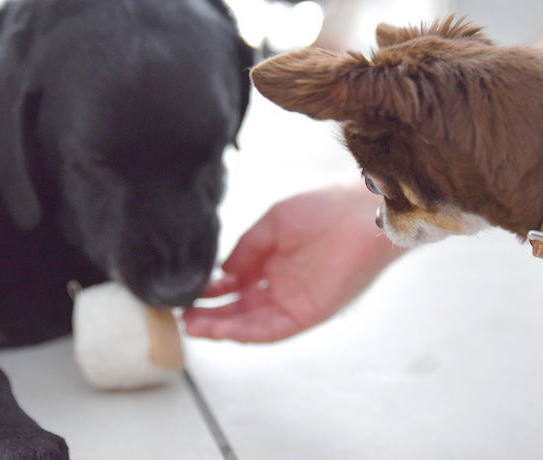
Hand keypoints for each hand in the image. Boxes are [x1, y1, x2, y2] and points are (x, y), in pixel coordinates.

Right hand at [183, 184, 403, 341]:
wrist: (360, 212)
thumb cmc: (324, 209)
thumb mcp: (273, 223)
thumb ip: (247, 248)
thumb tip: (223, 272)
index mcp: (275, 262)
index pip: (237, 285)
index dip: (212, 290)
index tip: (188, 291)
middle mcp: (283, 285)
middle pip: (241, 309)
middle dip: (210, 314)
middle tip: (181, 316)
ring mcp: (295, 301)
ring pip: (252, 324)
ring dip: (222, 328)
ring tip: (191, 326)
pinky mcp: (309, 313)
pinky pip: (273, 330)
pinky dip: (246, 332)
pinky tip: (222, 330)